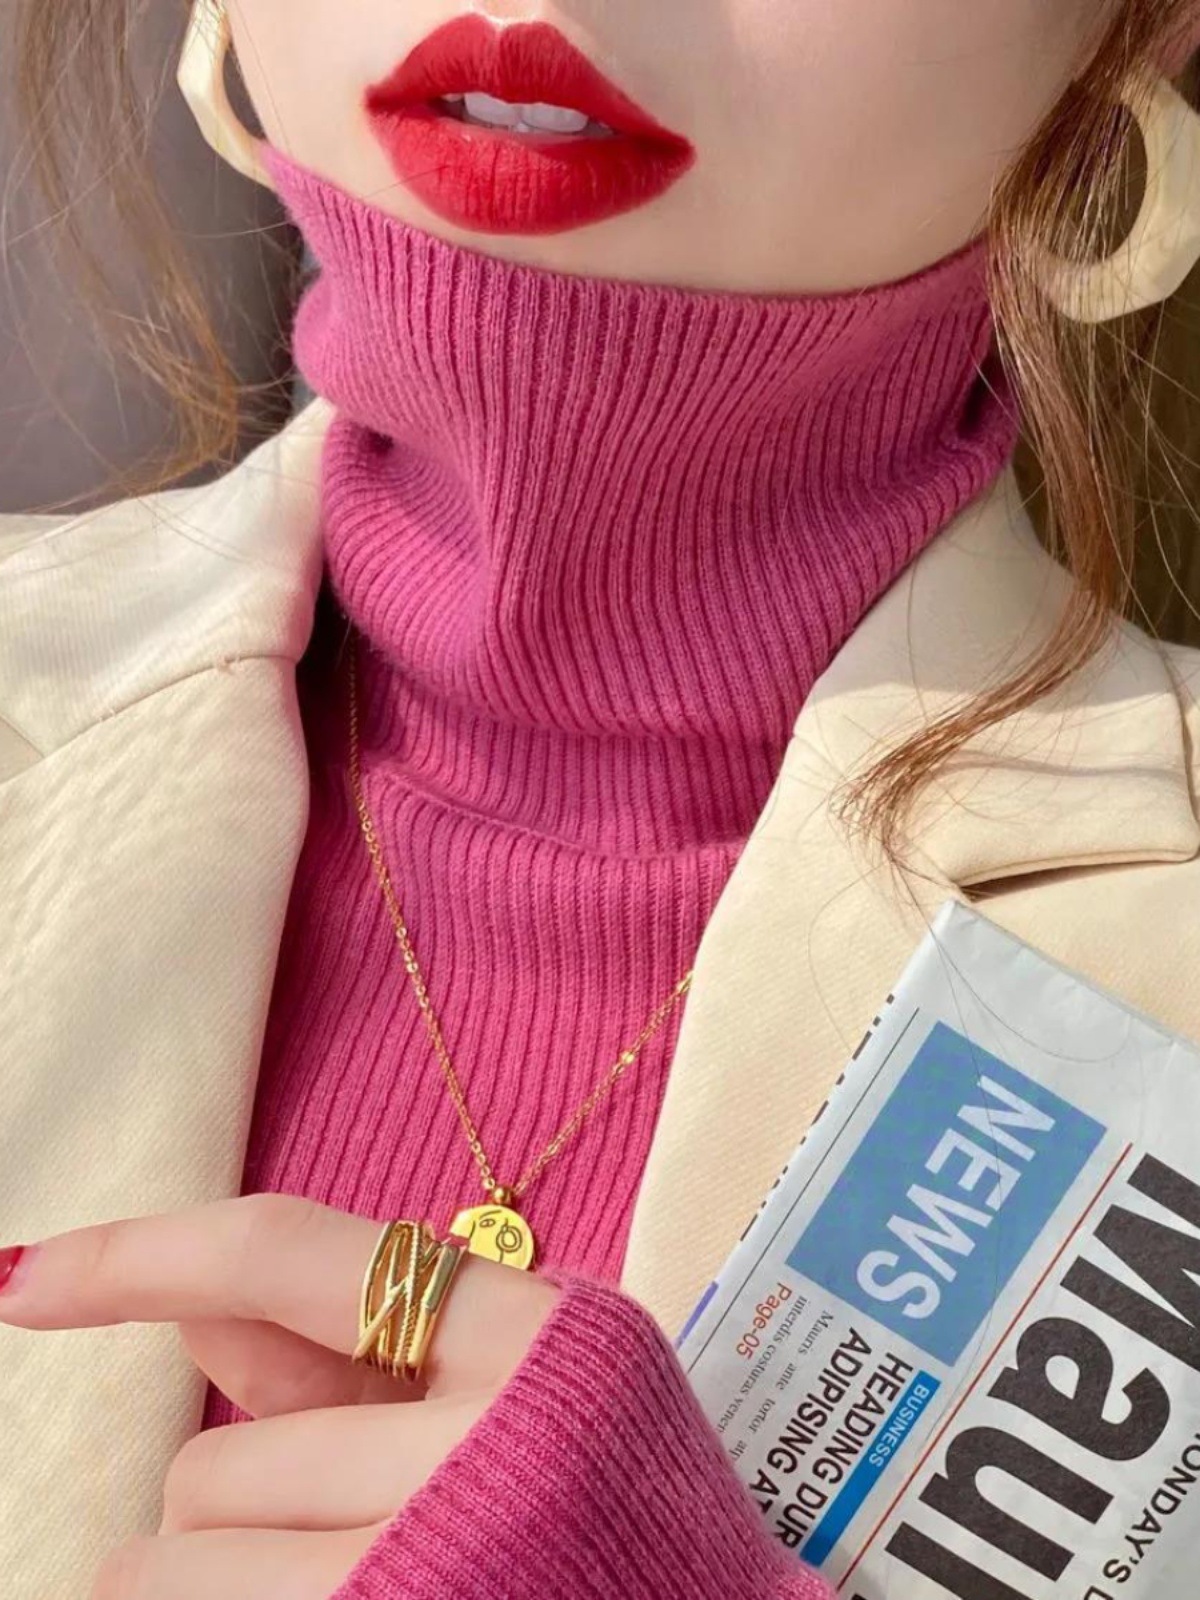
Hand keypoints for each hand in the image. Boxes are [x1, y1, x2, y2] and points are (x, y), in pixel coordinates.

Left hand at [0, 1195, 561, 1597]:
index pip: (292, 1256)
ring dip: (223, 1578)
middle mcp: (490, 1449)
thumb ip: (355, 1350)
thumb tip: (188, 1306)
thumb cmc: (604, 1509)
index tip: (22, 1279)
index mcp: (534, 1337)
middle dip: (246, 1506)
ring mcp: (441, 1567)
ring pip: (187, 1563)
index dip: (142, 1255)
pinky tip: (341, 1596)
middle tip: (353, 1534)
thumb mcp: (514, 1391)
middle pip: (211, 1466)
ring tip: (347, 1580)